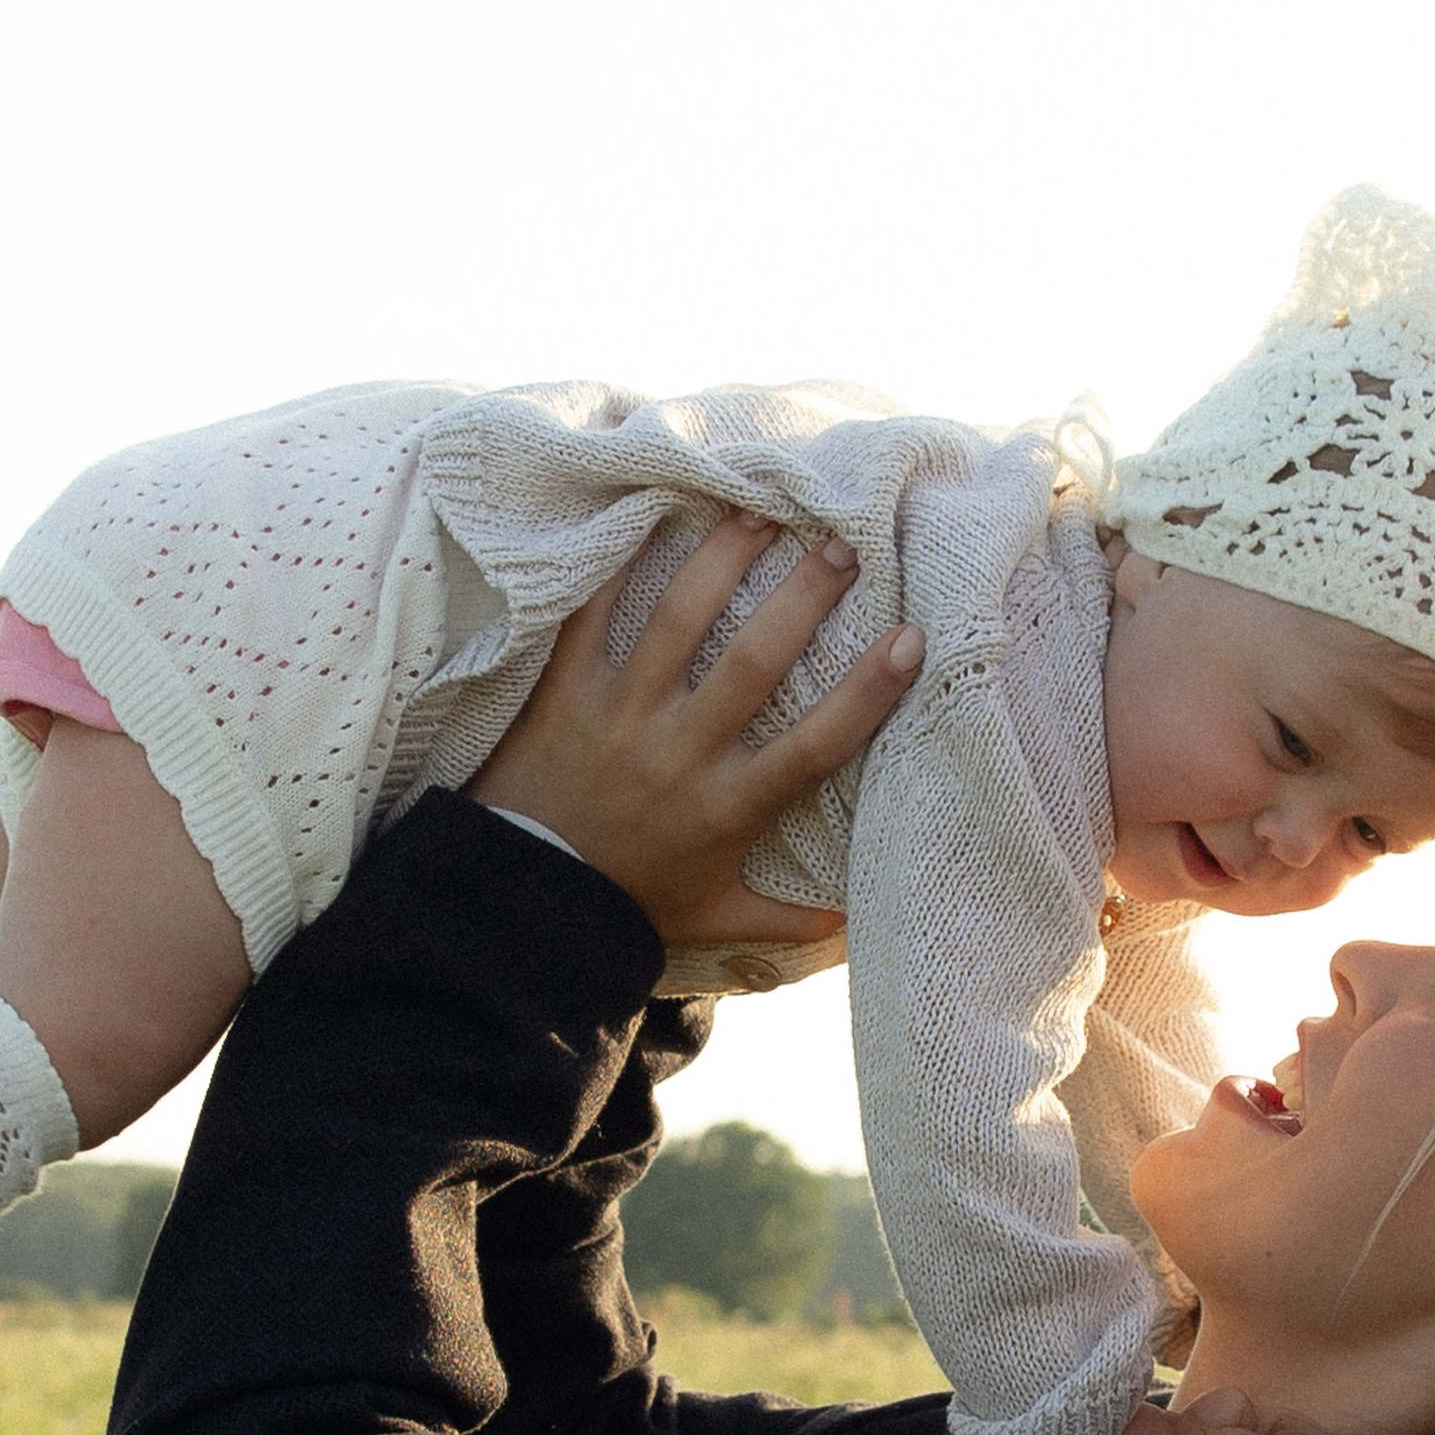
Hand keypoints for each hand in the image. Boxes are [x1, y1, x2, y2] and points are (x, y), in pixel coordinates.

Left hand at [470, 513, 921, 946]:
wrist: (523, 899)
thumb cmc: (625, 899)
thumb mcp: (711, 913)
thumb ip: (782, 916)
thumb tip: (850, 923)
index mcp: (726, 806)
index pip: (813, 746)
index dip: (867, 694)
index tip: (910, 639)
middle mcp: (679, 753)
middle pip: (752, 663)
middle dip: (802, 598)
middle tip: (842, 544)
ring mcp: (621, 714)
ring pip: (676, 622)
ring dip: (722, 559)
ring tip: (759, 510)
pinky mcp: (565, 692)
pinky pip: (591, 614)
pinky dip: (617, 561)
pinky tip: (650, 512)